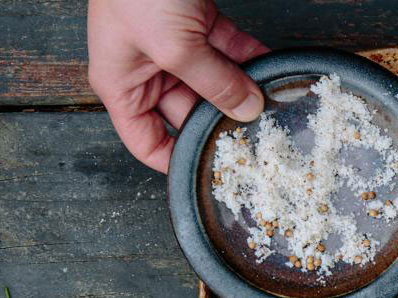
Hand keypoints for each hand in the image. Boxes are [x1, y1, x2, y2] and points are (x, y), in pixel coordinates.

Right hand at [87, 0, 269, 172]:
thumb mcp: (173, 46)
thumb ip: (212, 82)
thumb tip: (245, 110)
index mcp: (122, 85)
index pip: (147, 142)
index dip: (176, 162)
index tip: (212, 174)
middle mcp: (146, 71)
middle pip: (190, 114)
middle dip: (223, 123)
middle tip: (258, 140)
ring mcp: (174, 47)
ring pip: (215, 84)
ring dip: (244, 93)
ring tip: (273, 108)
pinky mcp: (198, 24)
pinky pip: (230, 53)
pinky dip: (252, 61)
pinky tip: (274, 73)